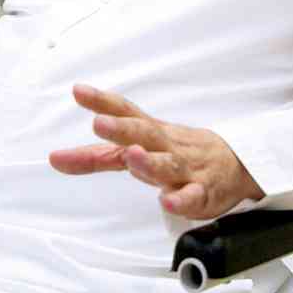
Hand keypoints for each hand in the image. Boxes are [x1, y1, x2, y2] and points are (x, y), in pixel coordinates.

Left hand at [48, 84, 264, 220]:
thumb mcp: (141, 148)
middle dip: (122, 128)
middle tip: (99, 123)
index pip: (126, 112)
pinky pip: (193, 196)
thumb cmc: (179, 153)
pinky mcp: (203, 192)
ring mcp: (186, 169)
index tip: (78, 91)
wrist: (237, 164)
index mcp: (151, 133)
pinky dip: (180, 199)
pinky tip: (166, 201)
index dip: (102, 101)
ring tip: (133, 157)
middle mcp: (167, 146)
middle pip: (144, 133)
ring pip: (167, 164)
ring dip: (149, 161)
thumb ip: (99, 157)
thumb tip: (55, 158)